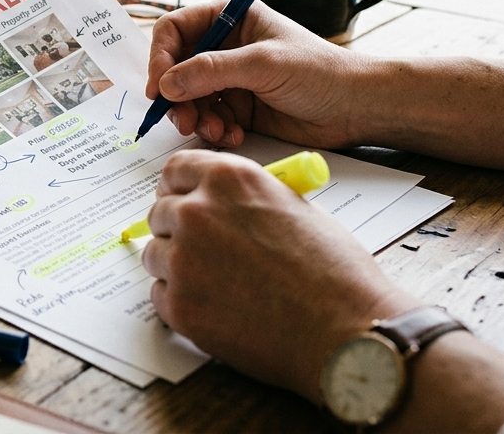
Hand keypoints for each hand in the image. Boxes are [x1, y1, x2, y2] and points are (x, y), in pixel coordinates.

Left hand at [141, 150, 421, 402]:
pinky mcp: (179, 305)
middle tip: (206, 251)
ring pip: (156, 254)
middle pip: (160, 212)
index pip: (175, 170)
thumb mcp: (294, 207)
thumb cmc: (334, 272)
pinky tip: (219, 308)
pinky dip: (182, 301)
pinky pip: (161, 294)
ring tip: (222, 284)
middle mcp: (197, 212)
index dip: (180, 189)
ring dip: (178, 266)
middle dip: (178, 229)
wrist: (347, 331)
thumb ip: (246, 198)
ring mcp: (183, 260)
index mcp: (229, 179)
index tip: (184, 201)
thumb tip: (218, 202)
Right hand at [145, 0, 364, 147]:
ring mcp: (229, 78)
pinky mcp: (237, 108)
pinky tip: (234, 136)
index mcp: (230, 18)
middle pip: (175, 68)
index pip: (174, 30)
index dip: (161, 57)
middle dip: (176, 97)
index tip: (159, 87)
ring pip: (188, 98)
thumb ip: (211, 71)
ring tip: (216, 131)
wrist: (355, 108)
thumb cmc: (320, 72)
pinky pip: (207, 119)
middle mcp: (224, 46)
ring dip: (195, 118)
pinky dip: (214, 130)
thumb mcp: (263, 64)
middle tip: (183, 120)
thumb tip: (167, 85)